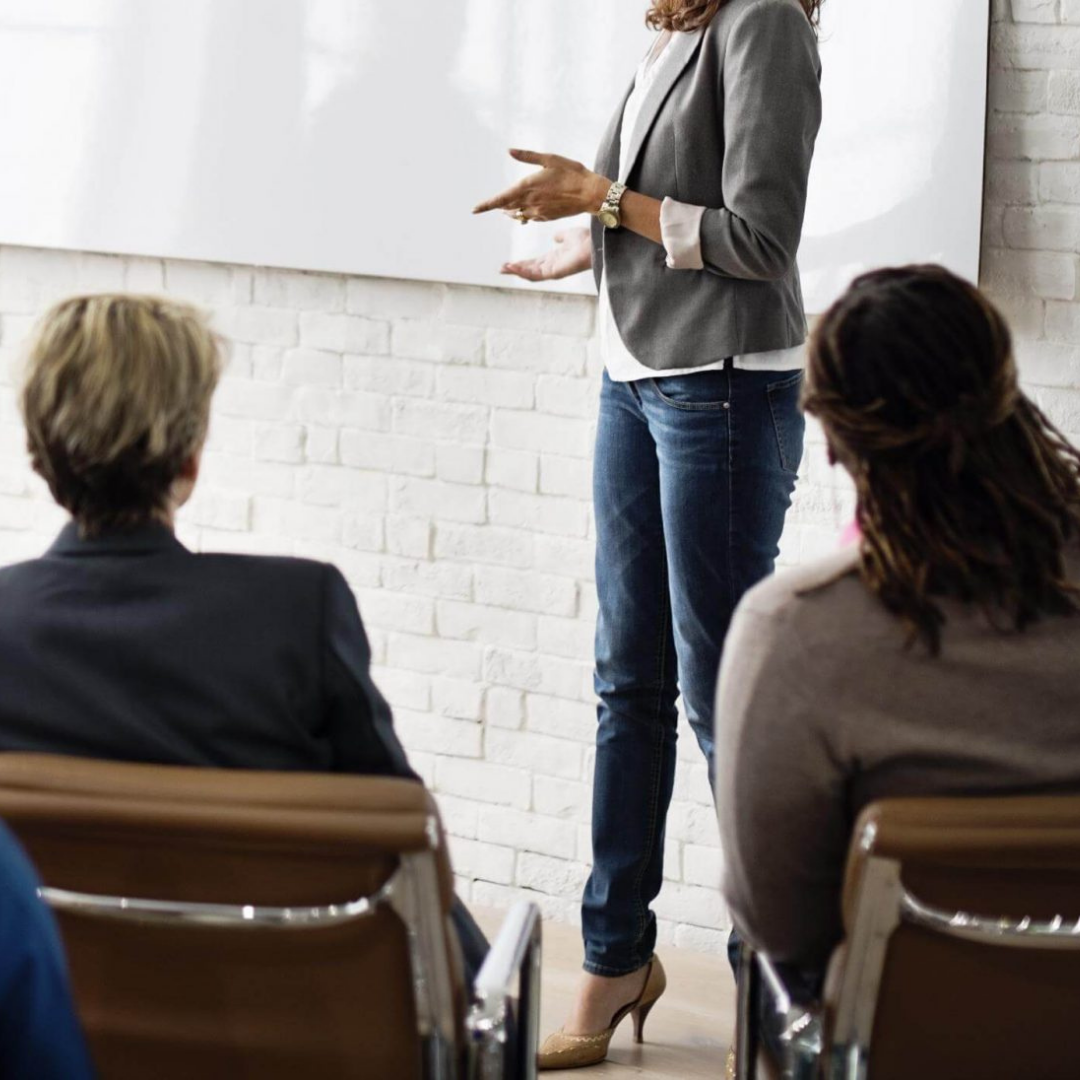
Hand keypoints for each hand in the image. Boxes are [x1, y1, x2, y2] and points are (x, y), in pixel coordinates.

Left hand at [473, 149, 610, 223]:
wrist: (590, 193)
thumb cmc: (572, 173)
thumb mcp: (549, 159)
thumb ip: (528, 156)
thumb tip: (509, 150)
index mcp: (527, 186)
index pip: (500, 199)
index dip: (486, 205)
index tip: (474, 210)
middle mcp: (530, 202)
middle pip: (507, 208)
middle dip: (498, 207)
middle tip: (488, 206)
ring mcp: (538, 212)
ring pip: (517, 215)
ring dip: (510, 212)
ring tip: (505, 209)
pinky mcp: (546, 217)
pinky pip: (529, 218)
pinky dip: (523, 215)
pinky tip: (525, 211)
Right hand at [501, 228, 592, 281]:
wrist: (594, 243)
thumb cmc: (585, 240)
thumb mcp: (568, 236)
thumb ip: (561, 237)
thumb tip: (555, 236)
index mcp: (554, 259)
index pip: (534, 263)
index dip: (522, 263)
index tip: (510, 262)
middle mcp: (552, 267)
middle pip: (530, 270)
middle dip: (515, 269)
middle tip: (501, 268)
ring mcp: (553, 271)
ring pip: (530, 275)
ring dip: (516, 272)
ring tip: (503, 269)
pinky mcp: (554, 273)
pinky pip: (535, 275)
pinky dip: (523, 272)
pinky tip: (513, 267)